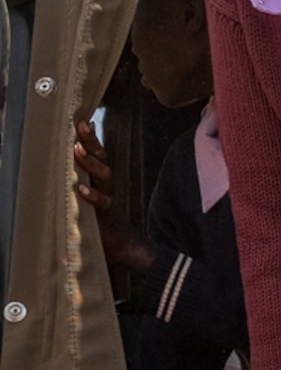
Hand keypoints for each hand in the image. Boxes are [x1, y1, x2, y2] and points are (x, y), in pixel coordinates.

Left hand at [71, 118, 152, 285]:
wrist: (125, 248)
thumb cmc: (103, 224)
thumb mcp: (90, 201)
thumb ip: (83, 187)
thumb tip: (67, 172)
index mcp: (100, 183)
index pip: (97, 156)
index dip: (91, 139)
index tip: (83, 121)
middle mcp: (105, 188)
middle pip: (101, 160)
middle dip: (91, 142)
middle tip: (81, 125)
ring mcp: (106, 200)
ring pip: (102, 176)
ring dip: (90, 162)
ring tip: (77, 149)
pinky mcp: (105, 217)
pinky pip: (101, 203)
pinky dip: (92, 196)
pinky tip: (82, 189)